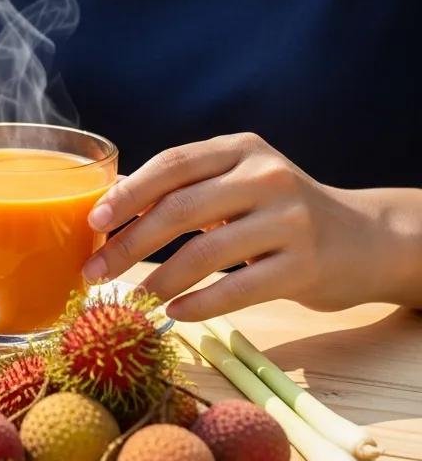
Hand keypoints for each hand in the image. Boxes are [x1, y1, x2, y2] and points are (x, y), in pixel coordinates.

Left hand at [81, 132, 421, 320]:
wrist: (365, 239)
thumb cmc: (280, 211)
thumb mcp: (239, 181)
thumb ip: (186, 187)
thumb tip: (110, 206)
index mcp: (241, 148)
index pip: (172, 164)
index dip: (128, 192)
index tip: (95, 221)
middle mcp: (265, 177)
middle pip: (180, 208)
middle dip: (129, 242)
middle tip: (96, 270)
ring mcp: (288, 220)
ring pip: (205, 251)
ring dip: (159, 279)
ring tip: (134, 296)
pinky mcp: (303, 265)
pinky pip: (238, 288)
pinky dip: (199, 304)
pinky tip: (175, 312)